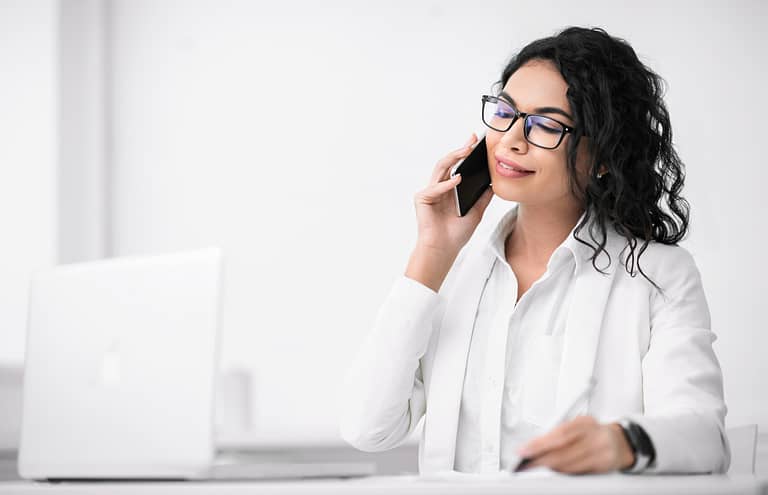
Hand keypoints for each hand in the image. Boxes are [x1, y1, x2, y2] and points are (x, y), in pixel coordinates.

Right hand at [413, 133, 492, 253]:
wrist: (443, 249)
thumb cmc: (456, 233)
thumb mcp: (477, 212)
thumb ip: (483, 197)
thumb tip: (495, 182)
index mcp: (450, 189)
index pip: (458, 166)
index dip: (465, 153)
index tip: (477, 142)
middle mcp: (439, 187)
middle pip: (448, 163)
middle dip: (460, 150)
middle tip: (472, 140)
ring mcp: (430, 192)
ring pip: (440, 169)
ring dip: (453, 158)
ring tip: (466, 151)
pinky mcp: (422, 198)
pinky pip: (435, 188)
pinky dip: (446, 184)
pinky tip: (458, 179)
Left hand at [517, 416, 634, 473]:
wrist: (620, 442)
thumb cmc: (593, 433)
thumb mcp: (577, 426)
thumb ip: (559, 433)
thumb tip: (535, 444)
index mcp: (585, 422)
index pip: (559, 433)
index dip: (540, 443)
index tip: (524, 450)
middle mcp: (595, 435)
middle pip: (564, 450)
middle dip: (542, 458)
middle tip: (528, 463)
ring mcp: (601, 451)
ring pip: (570, 464)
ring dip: (552, 467)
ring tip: (538, 466)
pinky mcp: (605, 465)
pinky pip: (580, 472)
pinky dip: (565, 471)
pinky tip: (556, 470)